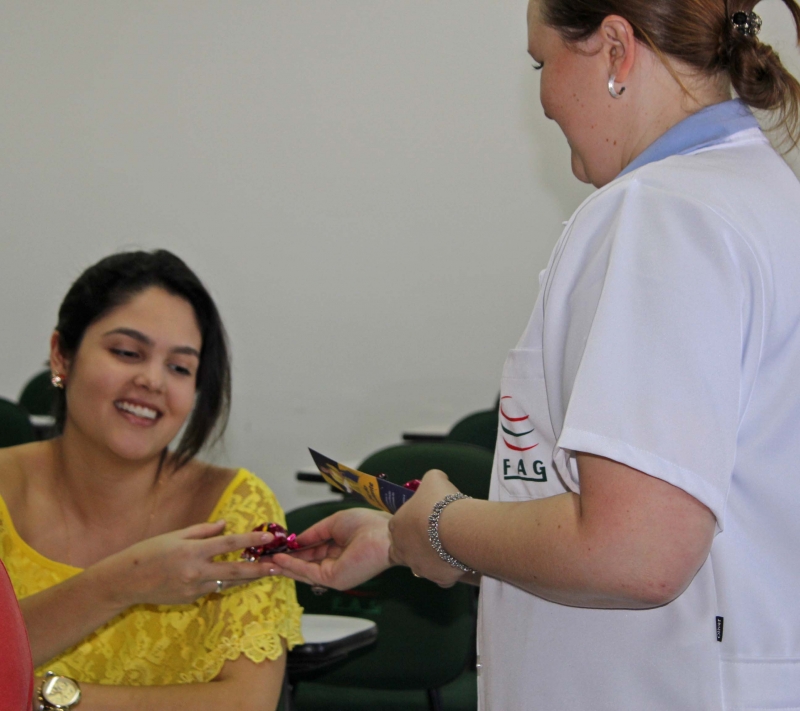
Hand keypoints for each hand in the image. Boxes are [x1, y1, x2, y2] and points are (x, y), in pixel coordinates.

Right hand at [97, 520, 279, 607]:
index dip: (251, 539)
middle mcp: (196, 572)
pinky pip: (212, 588)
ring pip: (227, 582)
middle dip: (259, 569)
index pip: (229, 544)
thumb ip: (204, 531)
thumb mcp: (175, 535)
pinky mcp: (190, 600)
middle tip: (278, 566)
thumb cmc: (148, 552)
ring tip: (265, 570)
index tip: (269, 537)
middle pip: (236, 570)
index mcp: (192, 551)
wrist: (125, 581)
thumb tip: (226, 524)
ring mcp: (194, 589)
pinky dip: (222, 581)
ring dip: (246, 576)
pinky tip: (229, 575)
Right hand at [270, 508, 392, 589]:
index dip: (295, 549)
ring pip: (303, 570)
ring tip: (264, 558)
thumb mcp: (334, 523)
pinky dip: (292, 566)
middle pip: (305, 563)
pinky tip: (278, 559)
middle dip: (285, 559)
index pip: (312, 551)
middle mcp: (335, 563)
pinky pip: (308, 572)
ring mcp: (333, 573)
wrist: (384, 535)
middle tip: (264, 555)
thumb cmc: (366, 524)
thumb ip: (314, 533)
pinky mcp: (332, 579)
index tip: (278, 545)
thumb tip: (297, 540)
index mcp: (339, 548)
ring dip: (284, 564)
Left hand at [388, 470, 465, 586]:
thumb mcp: (433, 479)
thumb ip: (431, 480)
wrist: (456, 527)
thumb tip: (436, 479)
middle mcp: (403, 549)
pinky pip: (442, 577)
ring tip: (449, 545)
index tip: (426, 516)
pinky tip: (458, 559)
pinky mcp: (438, 579)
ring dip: (433, 557)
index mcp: (396, 526)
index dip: (412, 521)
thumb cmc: (439, 502)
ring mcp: (419, 566)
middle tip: (435, 533)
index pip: (398, 526)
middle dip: (418, 543)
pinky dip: (449, 571)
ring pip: (423, 564)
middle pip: (407, 548)